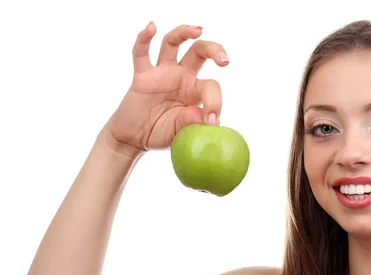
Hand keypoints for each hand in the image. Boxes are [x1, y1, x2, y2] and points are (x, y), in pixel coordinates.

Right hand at [103, 22, 228, 153]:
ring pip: (173, 43)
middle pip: (199, 52)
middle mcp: (181, 77)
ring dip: (184, 33)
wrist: (135, 138)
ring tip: (197, 30)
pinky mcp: (142, 76)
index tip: (212, 120)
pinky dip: (144, 38)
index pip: (210, 86)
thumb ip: (192, 123)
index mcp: (195, 92)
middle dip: (213, 50)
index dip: (215, 101)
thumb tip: (205, 118)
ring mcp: (162, 73)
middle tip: (224, 59)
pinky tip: (151, 27)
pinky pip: (141, 53)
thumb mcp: (180, 132)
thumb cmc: (161, 133)